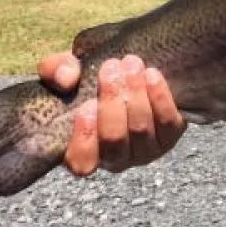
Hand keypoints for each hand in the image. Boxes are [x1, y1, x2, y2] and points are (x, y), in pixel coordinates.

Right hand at [37, 52, 185, 175]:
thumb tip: (66, 79)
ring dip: (135, 94)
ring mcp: (145, 151)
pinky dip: (159, 97)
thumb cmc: (92, 79)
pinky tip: (151, 74)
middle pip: (114, 138)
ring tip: (131, 64)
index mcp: (85, 150)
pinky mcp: (170, 137)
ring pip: (140, 129)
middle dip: (112, 101)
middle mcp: (115, 158)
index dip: (85, 136)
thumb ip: (56, 70)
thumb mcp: (68, 71)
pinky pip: (168, 122)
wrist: (132, 76)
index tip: (86, 104)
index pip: (81, 161)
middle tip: (111, 67)